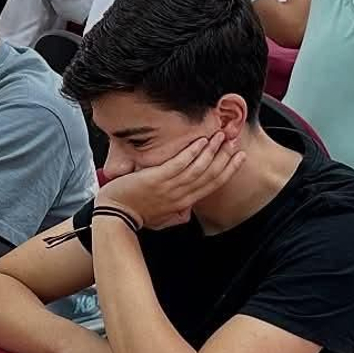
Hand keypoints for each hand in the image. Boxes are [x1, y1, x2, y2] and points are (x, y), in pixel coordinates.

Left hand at [97, 131, 244, 229]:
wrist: (114, 216)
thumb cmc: (135, 213)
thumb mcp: (162, 216)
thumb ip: (176, 211)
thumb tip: (187, 211)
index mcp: (183, 203)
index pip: (212, 185)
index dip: (228, 170)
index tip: (239, 157)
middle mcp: (180, 195)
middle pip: (210, 175)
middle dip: (225, 157)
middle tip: (235, 141)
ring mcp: (169, 187)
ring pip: (198, 168)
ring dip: (212, 151)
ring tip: (221, 136)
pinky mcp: (156, 179)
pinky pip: (179, 164)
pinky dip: (192, 153)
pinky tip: (201, 141)